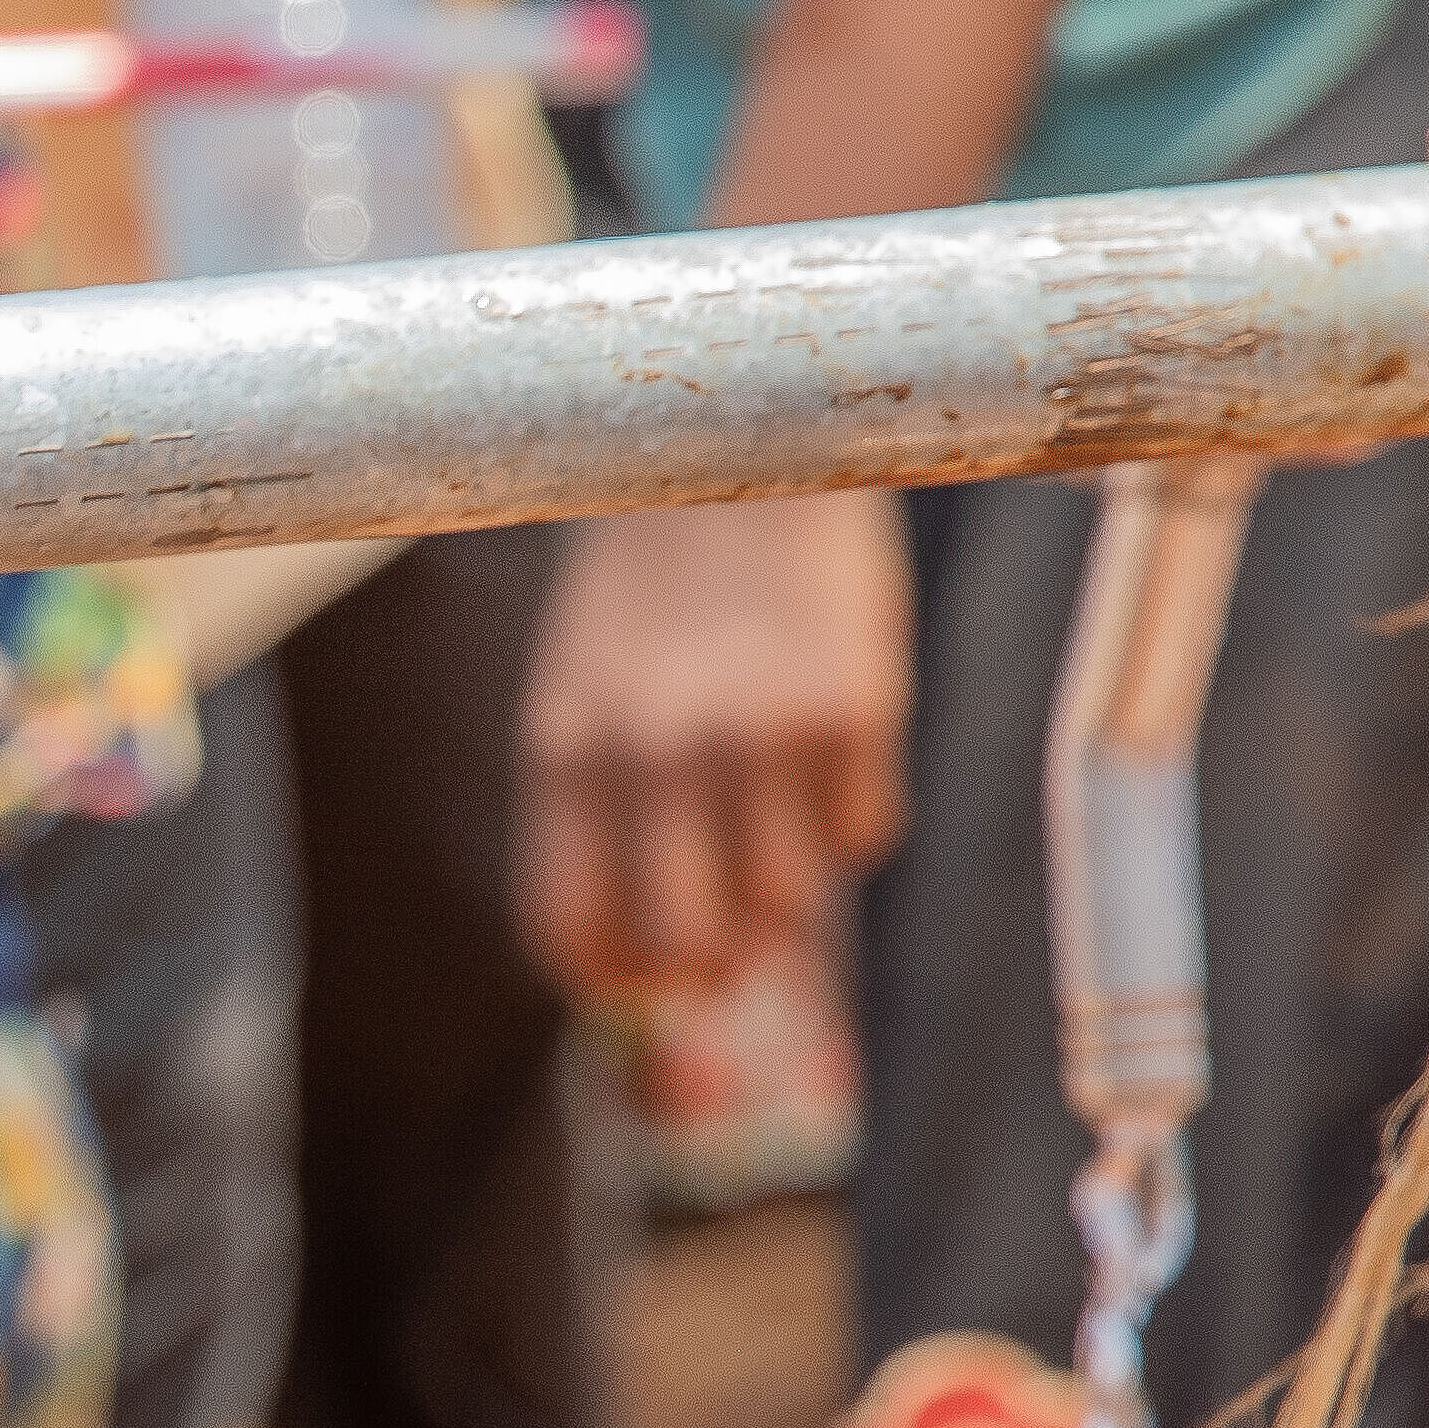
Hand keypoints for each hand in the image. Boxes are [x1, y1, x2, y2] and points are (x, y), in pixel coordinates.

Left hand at [516, 495, 913, 995]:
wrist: (743, 447)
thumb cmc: (654, 588)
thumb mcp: (586, 690)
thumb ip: (599, 805)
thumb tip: (646, 946)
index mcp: (567, 752)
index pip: (569, 925)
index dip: (606, 977)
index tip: (636, 980)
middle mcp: (657, 757)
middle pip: (687, 943)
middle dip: (709, 967)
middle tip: (728, 951)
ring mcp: (759, 737)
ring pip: (786, 905)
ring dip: (785, 896)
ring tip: (777, 836)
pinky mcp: (853, 712)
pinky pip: (861, 835)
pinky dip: (847, 825)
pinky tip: (828, 758)